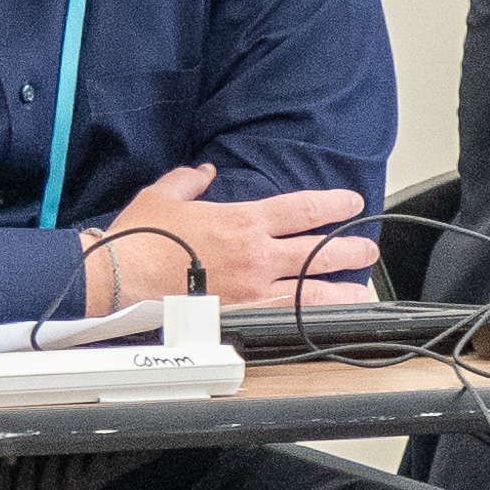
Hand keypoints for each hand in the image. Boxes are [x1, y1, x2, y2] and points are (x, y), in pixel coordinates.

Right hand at [81, 165, 375, 313]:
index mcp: (242, 220)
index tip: (351, 203)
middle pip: (317, 251)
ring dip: (341, 288)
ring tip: (361, 288)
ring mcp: (251, 289)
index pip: (300, 209)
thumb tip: (203, 172)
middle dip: (348, 249)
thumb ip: (189, 180)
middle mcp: (255, 255)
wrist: (122, 278)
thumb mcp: (164, 194)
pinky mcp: (239, 315)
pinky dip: (309, 316)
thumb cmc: (141, 238)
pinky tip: (323, 317)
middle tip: (367, 250)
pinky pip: (284, 317)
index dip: (332, 205)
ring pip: (310, 290)